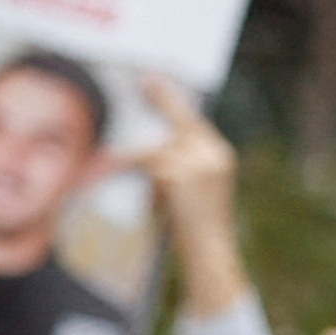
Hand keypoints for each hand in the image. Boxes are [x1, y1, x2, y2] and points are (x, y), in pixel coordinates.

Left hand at [132, 75, 246, 315]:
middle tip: (144, 78)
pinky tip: (114, 166)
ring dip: (137, 158)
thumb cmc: (196, 230)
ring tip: (116, 158)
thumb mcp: (191, 191)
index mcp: (221, 156)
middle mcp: (214, 154)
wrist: (211, 255)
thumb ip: (180, 164)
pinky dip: (128, 166)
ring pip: (157, 147)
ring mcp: (199, 163)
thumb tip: (147, 145)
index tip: (157, 80)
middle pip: (179, 119)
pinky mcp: (179, 173)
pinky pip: (145, 162)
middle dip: (161, 98)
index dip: (174, 99)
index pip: (194, 120)